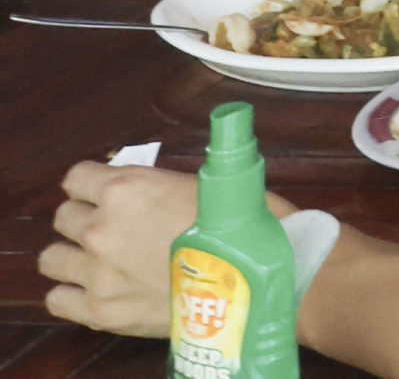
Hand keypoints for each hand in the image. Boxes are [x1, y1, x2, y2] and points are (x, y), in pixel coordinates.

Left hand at [44, 159, 255, 335]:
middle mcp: (101, 228)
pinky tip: (97, 291)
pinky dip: (72, 294)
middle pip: (64, 217)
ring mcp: (97, 273)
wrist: (256, 284)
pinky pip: (57, 299)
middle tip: (115, 230)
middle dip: (86, 219)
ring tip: (102, 262)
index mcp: (127, 188)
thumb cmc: (246, 226)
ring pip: (52, 258)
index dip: (94, 185)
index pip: (76, 178)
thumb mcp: (211, 185)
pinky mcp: (100, 312)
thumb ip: (167, 185)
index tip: (109, 194)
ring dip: (74, 256)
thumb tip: (155, 188)